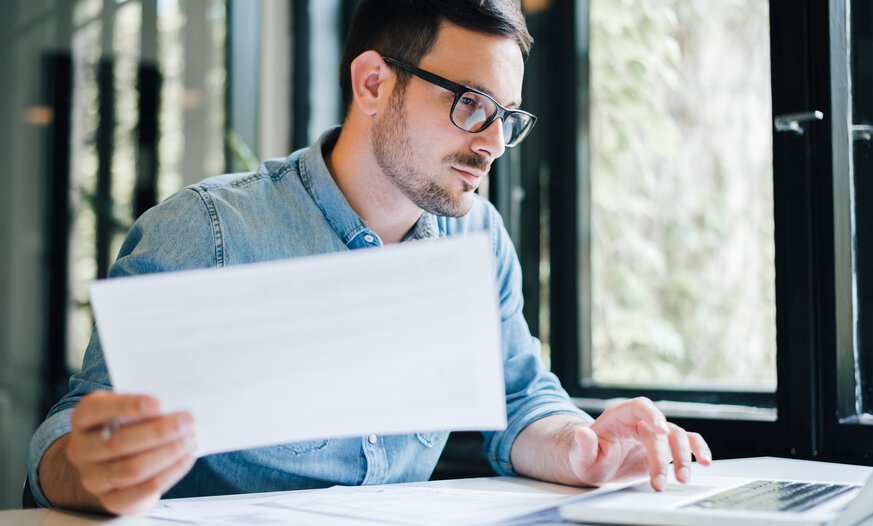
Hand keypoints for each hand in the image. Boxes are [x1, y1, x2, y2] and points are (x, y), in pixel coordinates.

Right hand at [64, 391, 196, 513]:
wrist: (112, 463)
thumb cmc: (125, 427)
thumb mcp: (127, 410)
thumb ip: (143, 406)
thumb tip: (174, 407)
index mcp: (82, 419)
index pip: (95, 410)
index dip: (127, 406)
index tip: (158, 404)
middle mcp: (81, 449)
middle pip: (118, 442)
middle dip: (159, 432)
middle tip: (187, 421)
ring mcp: (93, 478)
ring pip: (132, 469)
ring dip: (168, 453)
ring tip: (190, 439)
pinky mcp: (112, 500)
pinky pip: (143, 489)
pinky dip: (170, 473)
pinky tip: (186, 458)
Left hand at [568, 397, 710, 490]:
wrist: (597, 465)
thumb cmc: (588, 457)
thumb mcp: (580, 456)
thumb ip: (583, 445)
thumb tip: (581, 432)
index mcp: (620, 416)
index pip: (640, 406)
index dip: (653, 415)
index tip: (661, 431)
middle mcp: (640, 421)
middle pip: (660, 430)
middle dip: (664, 456)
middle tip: (661, 481)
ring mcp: (655, 434)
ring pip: (678, 437)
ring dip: (683, 457)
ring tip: (682, 478)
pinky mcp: (665, 447)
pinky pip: (687, 442)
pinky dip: (698, 449)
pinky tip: (705, 461)